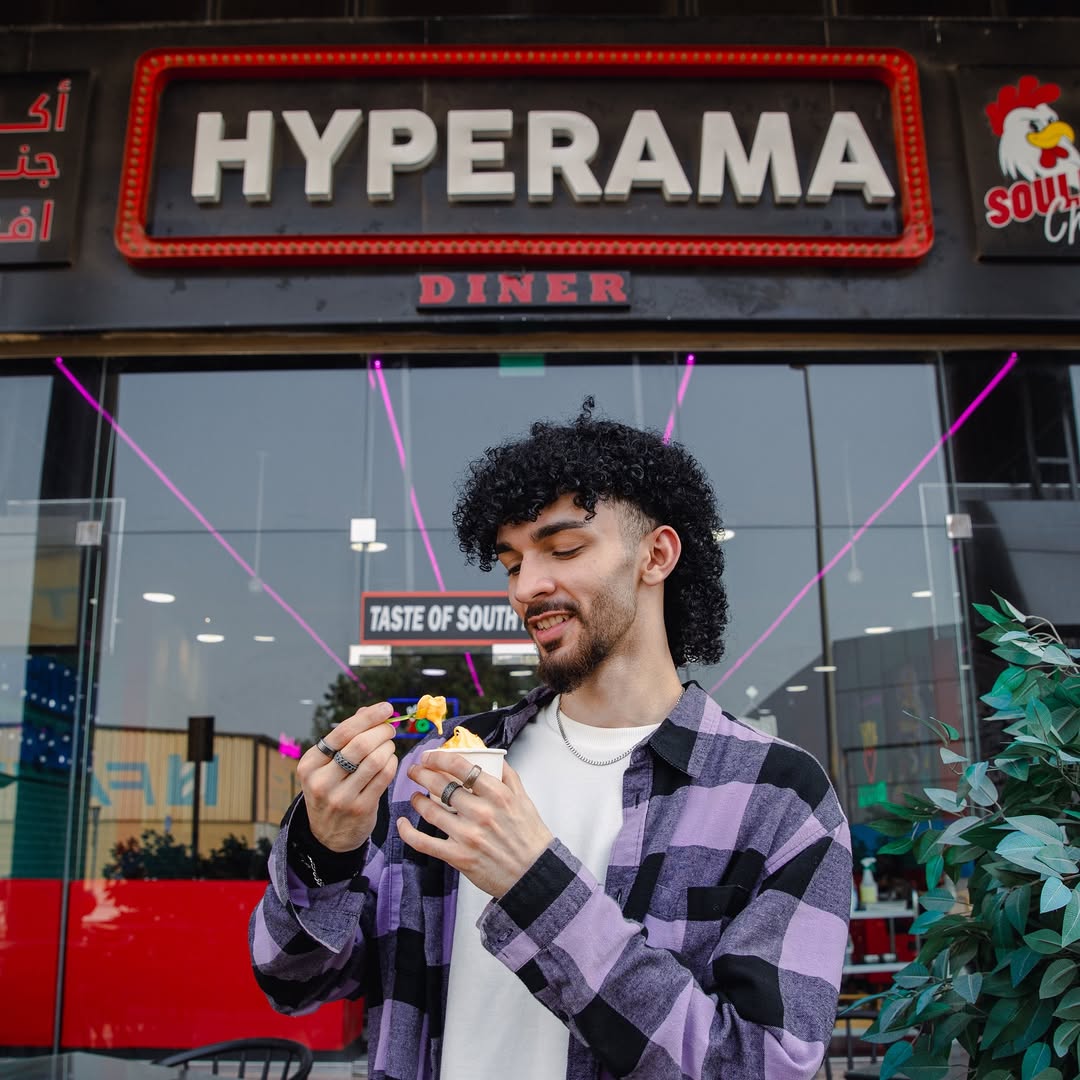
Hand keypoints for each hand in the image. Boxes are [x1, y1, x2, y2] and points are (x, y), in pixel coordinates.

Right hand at [298, 702, 398, 851]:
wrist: (327, 835)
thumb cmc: (330, 790)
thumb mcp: (326, 765)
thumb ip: (346, 737)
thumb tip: (368, 710)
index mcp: (309, 764)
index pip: (342, 732)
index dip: (368, 717)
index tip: (386, 708)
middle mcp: (321, 781)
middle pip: (360, 744)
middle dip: (382, 731)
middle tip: (390, 728)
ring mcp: (341, 797)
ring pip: (376, 760)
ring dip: (389, 747)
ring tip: (389, 745)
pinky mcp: (360, 809)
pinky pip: (384, 777)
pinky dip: (392, 763)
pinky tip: (390, 760)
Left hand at [398, 752, 553, 898]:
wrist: (534, 873)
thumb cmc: (529, 836)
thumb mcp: (524, 799)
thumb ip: (507, 776)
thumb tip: (492, 756)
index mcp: (497, 794)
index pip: (461, 767)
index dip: (439, 757)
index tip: (430, 756)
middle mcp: (481, 812)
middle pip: (441, 785)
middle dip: (421, 773)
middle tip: (415, 770)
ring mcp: (467, 835)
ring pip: (430, 810)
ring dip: (416, 800)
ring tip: (414, 795)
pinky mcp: (458, 857)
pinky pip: (425, 843)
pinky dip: (408, 832)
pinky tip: (402, 824)